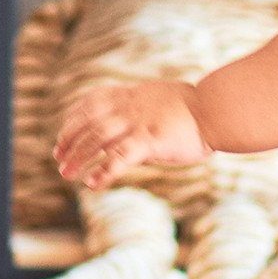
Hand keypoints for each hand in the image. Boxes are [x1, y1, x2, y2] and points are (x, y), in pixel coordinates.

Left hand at [55, 81, 208, 188]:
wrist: (219, 109)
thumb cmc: (197, 110)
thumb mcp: (161, 103)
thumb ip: (141, 113)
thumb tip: (127, 132)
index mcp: (132, 95)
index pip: (92, 102)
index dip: (73, 118)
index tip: (63, 134)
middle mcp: (130, 107)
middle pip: (88, 121)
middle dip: (69, 140)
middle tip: (58, 157)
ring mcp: (139, 123)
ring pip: (97, 138)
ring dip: (78, 157)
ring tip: (66, 173)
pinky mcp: (150, 140)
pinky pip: (119, 157)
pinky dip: (103, 171)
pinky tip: (93, 183)